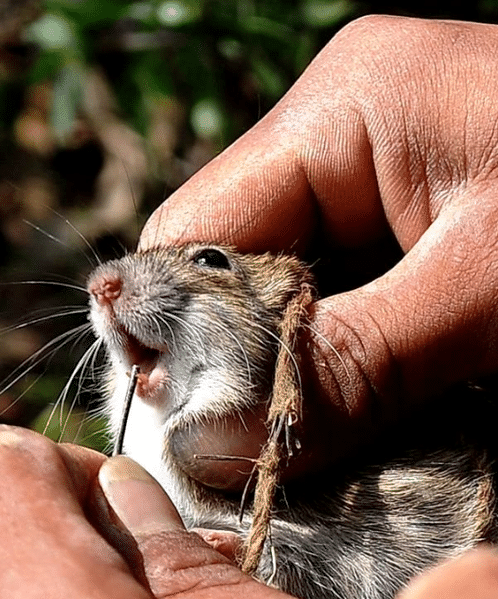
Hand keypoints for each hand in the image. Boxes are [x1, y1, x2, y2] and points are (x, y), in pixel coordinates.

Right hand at [140, 15, 497, 485]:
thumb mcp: (491, 292)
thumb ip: (352, 360)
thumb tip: (217, 440)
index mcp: (341, 111)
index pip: (191, 229)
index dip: (171, 329)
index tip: (188, 425)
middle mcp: (341, 137)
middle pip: (226, 265)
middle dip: (229, 359)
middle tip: (247, 448)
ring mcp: (373, 184)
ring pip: (275, 295)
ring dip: (283, 372)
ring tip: (297, 440)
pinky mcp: (408, 233)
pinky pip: (332, 307)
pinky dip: (331, 368)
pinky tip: (346, 414)